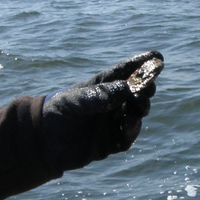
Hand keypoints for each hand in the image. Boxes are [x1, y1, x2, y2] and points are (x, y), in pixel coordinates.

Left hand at [42, 51, 162, 171]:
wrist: (42, 142)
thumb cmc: (56, 113)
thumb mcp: (74, 101)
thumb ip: (98, 96)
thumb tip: (124, 89)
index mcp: (102, 86)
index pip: (125, 72)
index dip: (141, 64)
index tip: (157, 57)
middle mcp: (111, 103)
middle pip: (137, 92)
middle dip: (145, 88)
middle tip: (148, 88)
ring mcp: (113, 122)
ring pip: (136, 113)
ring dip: (140, 108)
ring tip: (138, 107)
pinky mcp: (112, 142)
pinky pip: (128, 136)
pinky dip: (132, 130)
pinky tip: (129, 124)